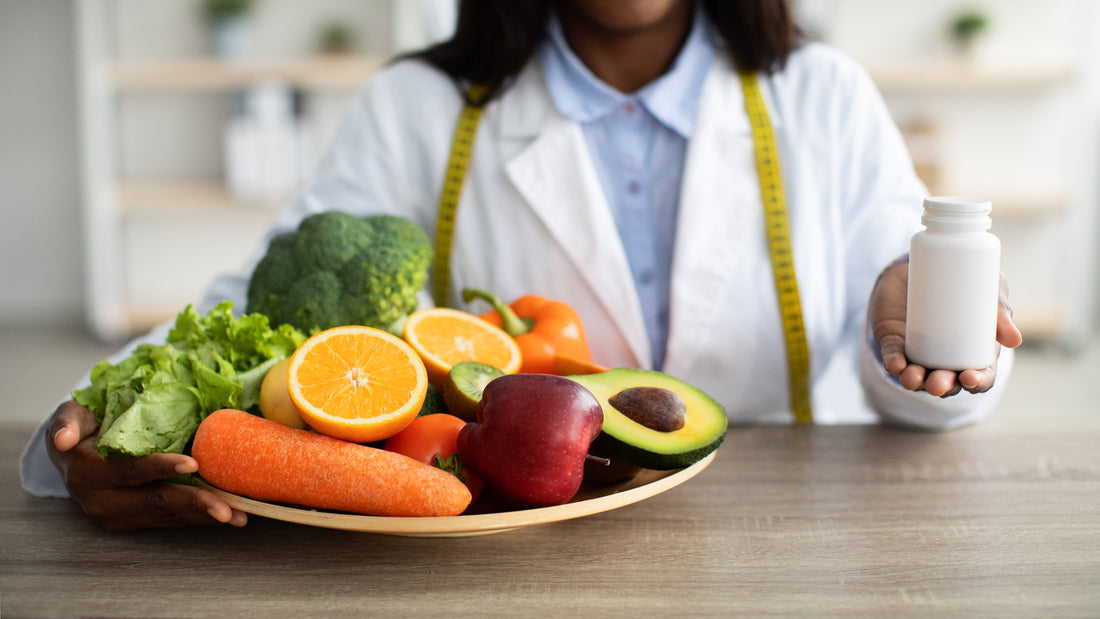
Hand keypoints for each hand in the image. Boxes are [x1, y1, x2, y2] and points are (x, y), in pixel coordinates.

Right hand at [45, 400, 247, 530]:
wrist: (70, 458)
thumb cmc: (79, 429)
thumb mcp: (68, 417)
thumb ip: (66, 422)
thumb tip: (64, 439)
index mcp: (88, 474)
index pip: (130, 472)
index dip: (160, 468)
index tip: (192, 462)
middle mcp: (103, 501)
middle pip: (154, 501)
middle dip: (194, 503)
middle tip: (228, 507)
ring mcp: (119, 515)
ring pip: (167, 516)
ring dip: (204, 517)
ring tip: (238, 515)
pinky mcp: (134, 521)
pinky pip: (170, 521)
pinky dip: (200, 519)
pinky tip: (229, 517)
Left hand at [869, 261, 1023, 396]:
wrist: (925, 262)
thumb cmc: (966, 280)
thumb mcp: (989, 289)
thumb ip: (1001, 309)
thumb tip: (1014, 340)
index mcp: (974, 352)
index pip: (980, 377)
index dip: (977, 383)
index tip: (969, 377)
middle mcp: (945, 359)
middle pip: (947, 381)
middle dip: (942, 386)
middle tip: (938, 383)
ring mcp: (918, 351)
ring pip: (917, 374)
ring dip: (914, 381)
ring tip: (912, 377)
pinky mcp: (894, 339)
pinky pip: (892, 355)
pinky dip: (893, 362)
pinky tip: (894, 365)